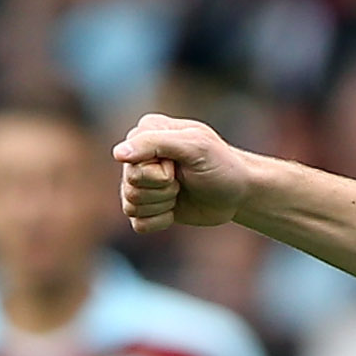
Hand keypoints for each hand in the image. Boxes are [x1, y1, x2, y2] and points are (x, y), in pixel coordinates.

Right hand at [112, 114, 253, 233]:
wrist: (238, 193)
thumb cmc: (221, 165)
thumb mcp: (194, 147)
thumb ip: (154, 143)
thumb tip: (117, 153)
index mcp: (146, 132)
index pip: (131, 163)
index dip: (158, 172)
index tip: (180, 166)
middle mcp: (139, 155)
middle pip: (129, 186)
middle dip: (161, 190)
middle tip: (182, 181)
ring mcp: (141, 182)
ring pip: (131, 206)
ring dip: (162, 205)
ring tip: (181, 192)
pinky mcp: (147, 206)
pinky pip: (138, 223)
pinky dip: (160, 221)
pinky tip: (176, 209)